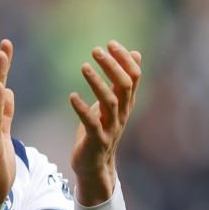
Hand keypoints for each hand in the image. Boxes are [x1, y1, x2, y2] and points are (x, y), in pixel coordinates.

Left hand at [69, 40, 141, 206]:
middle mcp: (122, 114)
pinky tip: (72, 96)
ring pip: (110, 102)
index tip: (111, 43)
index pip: (133, 76)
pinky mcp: (96, 140)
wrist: (95, 166)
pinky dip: (82, 108)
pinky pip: (91, 123)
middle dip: (112, 66)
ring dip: (97, 83)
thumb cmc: (101, 130)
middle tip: (96, 50)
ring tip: (84, 66)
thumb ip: (122, 80)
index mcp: (126, 103)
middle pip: (124, 86)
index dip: (124, 59)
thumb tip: (136, 53)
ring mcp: (110, 128)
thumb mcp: (113, 103)